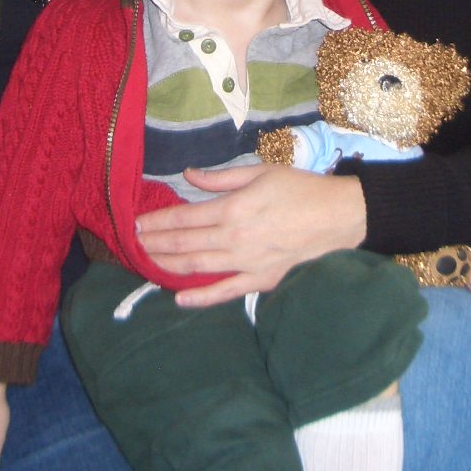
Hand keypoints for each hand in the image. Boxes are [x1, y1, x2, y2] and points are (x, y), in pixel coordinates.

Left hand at [134, 163, 366, 306]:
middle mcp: (235, 238)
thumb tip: (188, 174)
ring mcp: (247, 263)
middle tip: (132, 244)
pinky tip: (179, 298)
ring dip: (169, 266)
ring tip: (147, 262)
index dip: (158, 222)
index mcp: (233, 209)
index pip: (185, 218)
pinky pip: (226, 292)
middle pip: (185, 244)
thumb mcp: (259, 172)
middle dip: (156, 244)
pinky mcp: (261, 280)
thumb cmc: (300, 189)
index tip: (137, 223)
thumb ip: (220, 178)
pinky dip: (201, 298)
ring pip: (198, 268)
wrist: (338, 217)